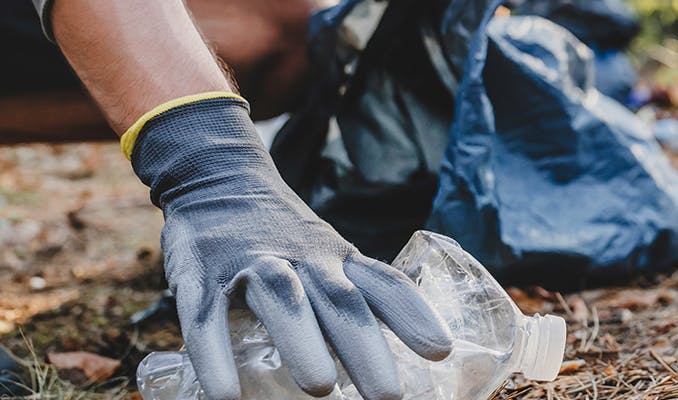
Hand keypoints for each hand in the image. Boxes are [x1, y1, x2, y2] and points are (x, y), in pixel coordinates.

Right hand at [128, 95, 452, 399]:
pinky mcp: (202, 274)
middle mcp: (303, 259)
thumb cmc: (281, 233)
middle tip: (389, 396)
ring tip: (321, 390)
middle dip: (365, 348)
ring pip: (284, 301)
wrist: (215, 174)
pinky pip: (207, 317)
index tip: (440, 351)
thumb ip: (353, 298)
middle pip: (341, 301)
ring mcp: (252, 264)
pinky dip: (215, 356)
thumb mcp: (326, 255)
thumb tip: (392, 356)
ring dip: (304, 343)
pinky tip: (225, 396)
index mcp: (337, 258)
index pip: (384, 283)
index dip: (413, 315)